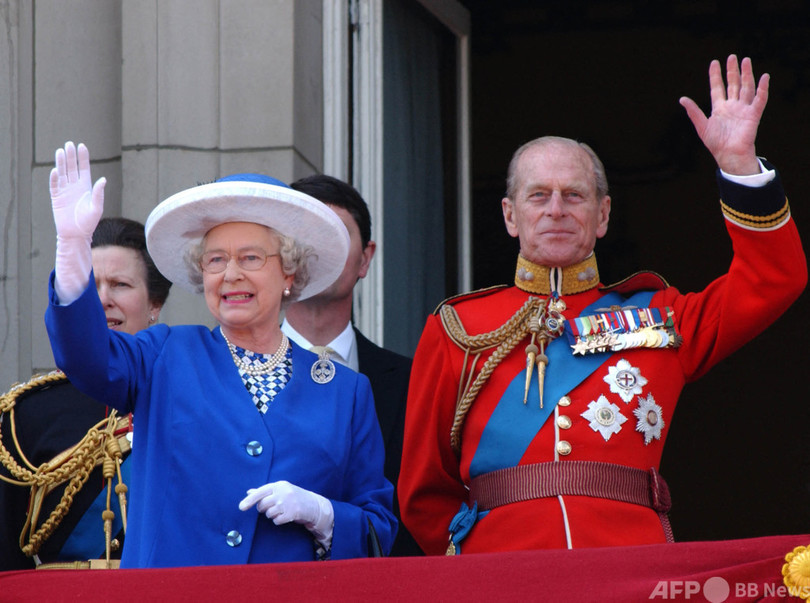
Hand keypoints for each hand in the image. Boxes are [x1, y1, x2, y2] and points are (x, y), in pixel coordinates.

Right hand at [50, 141, 104, 239]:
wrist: (76, 235)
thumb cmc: (88, 223)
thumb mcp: (96, 208)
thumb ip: (99, 193)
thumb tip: (103, 179)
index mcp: (86, 187)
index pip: (84, 169)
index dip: (82, 158)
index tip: (82, 146)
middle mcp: (74, 187)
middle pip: (72, 168)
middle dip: (71, 156)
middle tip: (69, 144)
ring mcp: (64, 191)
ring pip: (62, 173)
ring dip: (61, 163)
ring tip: (60, 151)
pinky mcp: (56, 198)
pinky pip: (54, 185)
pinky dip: (54, 178)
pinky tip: (55, 170)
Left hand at [239, 480, 332, 538]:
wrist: (313, 504)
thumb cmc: (293, 496)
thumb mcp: (280, 490)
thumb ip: (264, 492)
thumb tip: (249, 492)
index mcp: (278, 485)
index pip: (260, 492)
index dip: (249, 500)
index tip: (241, 507)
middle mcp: (283, 492)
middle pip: (263, 505)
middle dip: (264, 508)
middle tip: (272, 507)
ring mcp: (288, 503)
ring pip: (269, 513)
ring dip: (272, 515)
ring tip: (281, 510)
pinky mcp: (292, 513)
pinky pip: (276, 521)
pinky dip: (278, 520)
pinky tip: (285, 516)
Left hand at [679, 55, 767, 175]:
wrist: (728, 155)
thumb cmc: (715, 143)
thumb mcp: (701, 125)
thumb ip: (693, 112)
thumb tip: (682, 99)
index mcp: (719, 108)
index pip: (717, 87)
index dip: (716, 75)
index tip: (714, 62)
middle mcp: (732, 106)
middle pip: (733, 84)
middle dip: (732, 71)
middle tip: (732, 56)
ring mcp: (743, 109)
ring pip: (746, 88)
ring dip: (747, 74)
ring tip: (746, 61)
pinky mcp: (753, 115)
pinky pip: (760, 99)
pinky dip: (763, 89)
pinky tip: (764, 77)